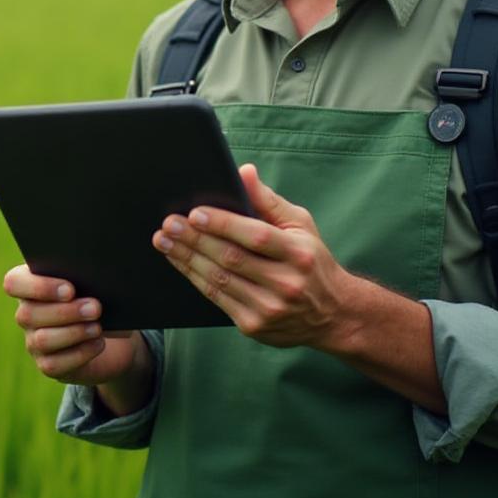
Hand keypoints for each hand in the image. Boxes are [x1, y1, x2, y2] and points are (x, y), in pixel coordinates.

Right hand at [3, 264, 141, 386]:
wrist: (112, 334)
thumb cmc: (101, 298)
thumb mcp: (96, 284)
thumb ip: (89, 278)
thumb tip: (97, 282)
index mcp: (30, 284)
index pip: (13, 283)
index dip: (39, 287)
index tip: (70, 290)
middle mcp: (26, 313)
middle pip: (28, 314)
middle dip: (65, 311)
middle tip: (95, 307)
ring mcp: (33, 341)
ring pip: (41, 340)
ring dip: (74, 332)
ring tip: (98, 326)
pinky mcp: (47, 364)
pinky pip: (54, 364)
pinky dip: (80, 353)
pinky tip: (98, 343)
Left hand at [154, 162, 357, 347]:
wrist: (333, 316)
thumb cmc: (312, 262)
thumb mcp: (301, 226)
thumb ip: (269, 200)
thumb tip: (242, 171)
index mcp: (298, 254)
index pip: (256, 236)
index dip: (223, 224)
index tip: (195, 213)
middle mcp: (286, 283)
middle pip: (230, 258)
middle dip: (195, 239)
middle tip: (169, 224)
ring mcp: (269, 308)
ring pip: (218, 280)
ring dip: (186, 258)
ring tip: (164, 241)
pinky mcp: (254, 326)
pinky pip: (216, 299)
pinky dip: (194, 278)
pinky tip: (180, 262)